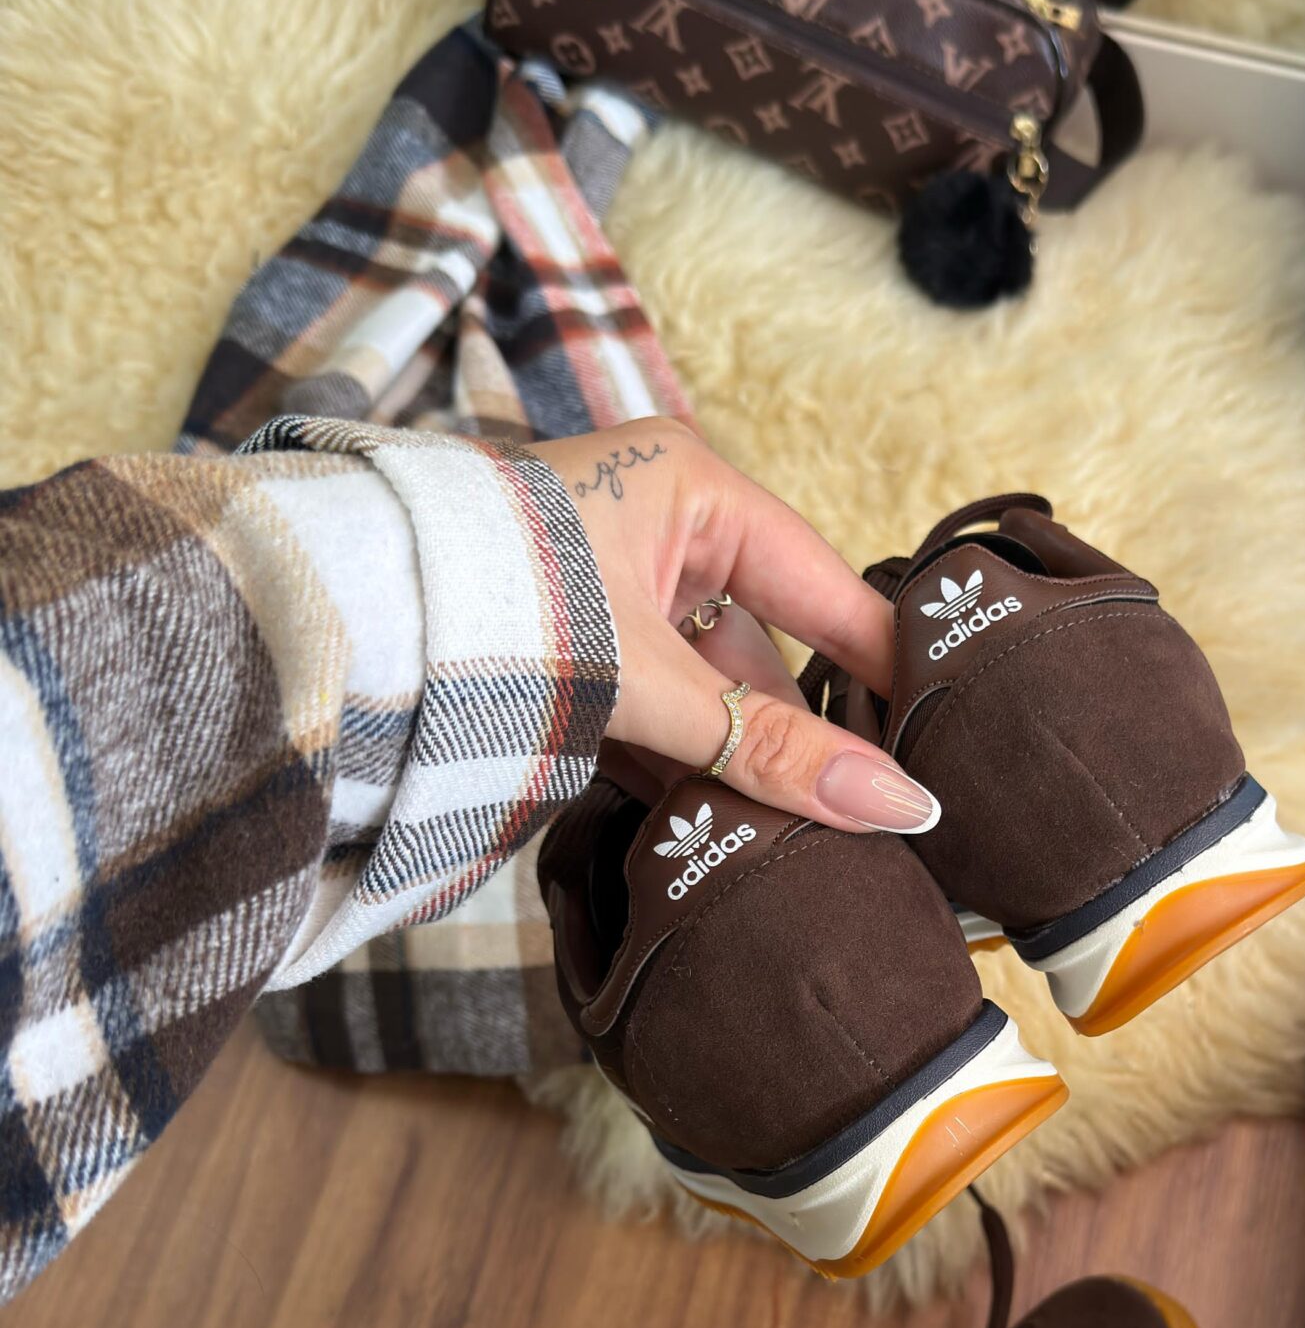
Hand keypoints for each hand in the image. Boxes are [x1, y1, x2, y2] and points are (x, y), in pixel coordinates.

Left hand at [527, 419, 933, 833]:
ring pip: (709, 689)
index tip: (938, 744)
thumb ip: (771, 751)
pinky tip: (705, 828)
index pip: (830, 589)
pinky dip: (674, 765)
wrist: (343, 623)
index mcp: (695, 487)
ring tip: (781, 841)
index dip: (884, 671)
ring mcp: (614, 583)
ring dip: (732, 765)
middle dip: (794, 740)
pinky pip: (654, 708)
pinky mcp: (572, 642)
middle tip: (853, 820)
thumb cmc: (497, 606)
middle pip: (768, 649)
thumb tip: (896, 808)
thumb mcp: (653, 684)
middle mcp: (662, 522)